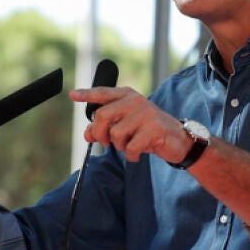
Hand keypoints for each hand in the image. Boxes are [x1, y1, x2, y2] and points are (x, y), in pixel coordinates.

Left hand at [70, 87, 191, 163]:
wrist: (177, 140)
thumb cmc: (148, 131)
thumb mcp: (125, 128)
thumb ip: (105, 128)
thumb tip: (87, 134)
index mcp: (127, 96)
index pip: (103, 93)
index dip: (87, 94)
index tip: (72, 95)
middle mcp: (135, 100)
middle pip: (103, 116)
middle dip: (100, 134)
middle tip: (105, 142)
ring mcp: (146, 113)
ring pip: (116, 134)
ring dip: (119, 146)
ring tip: (129, 146)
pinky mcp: (154, 128)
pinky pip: (130, 147)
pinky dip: (131, 155)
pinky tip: (137, 154)